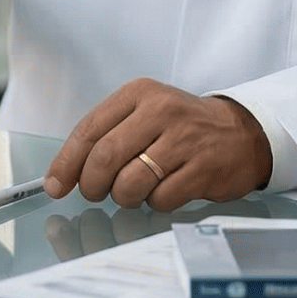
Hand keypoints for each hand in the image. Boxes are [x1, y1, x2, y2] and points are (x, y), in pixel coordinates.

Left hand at [42, 79, 273, 211]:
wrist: (241, 132)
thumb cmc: (182, 127)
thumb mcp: (144, 114)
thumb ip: (105, 137)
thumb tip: (62, 177)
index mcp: (139, 94)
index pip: (89, 130)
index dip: (67, 162)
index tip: (55, 185)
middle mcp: (161, 111)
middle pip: (105, 158)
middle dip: (92, 185)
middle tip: (96, 193)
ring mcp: (184, 140)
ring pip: (130, 183)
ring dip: (125, 197)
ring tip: (136, 190)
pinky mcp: (203, 168)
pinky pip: (161, 199)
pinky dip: (155, 203)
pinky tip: (165, 190)